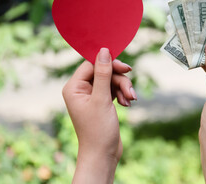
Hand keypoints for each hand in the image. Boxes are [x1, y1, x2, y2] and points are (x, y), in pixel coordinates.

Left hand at [62, 48, 136, 183]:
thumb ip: (103, 73)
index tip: (126, 68)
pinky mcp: (102, 102)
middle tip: (130, 91)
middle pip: (104, 72)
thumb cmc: (98, 129)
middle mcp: (81, 90)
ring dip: (123, 89)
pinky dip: (122, 95)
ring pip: (112, 81)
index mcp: (74, 87)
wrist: (103, 154)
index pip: (92, 65)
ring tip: (130, 100)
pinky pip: (114, 90)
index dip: (109, 64)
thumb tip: (104, 51)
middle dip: (119, 80)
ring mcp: (92, 96)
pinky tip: (127, 104)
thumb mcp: (101, 99)